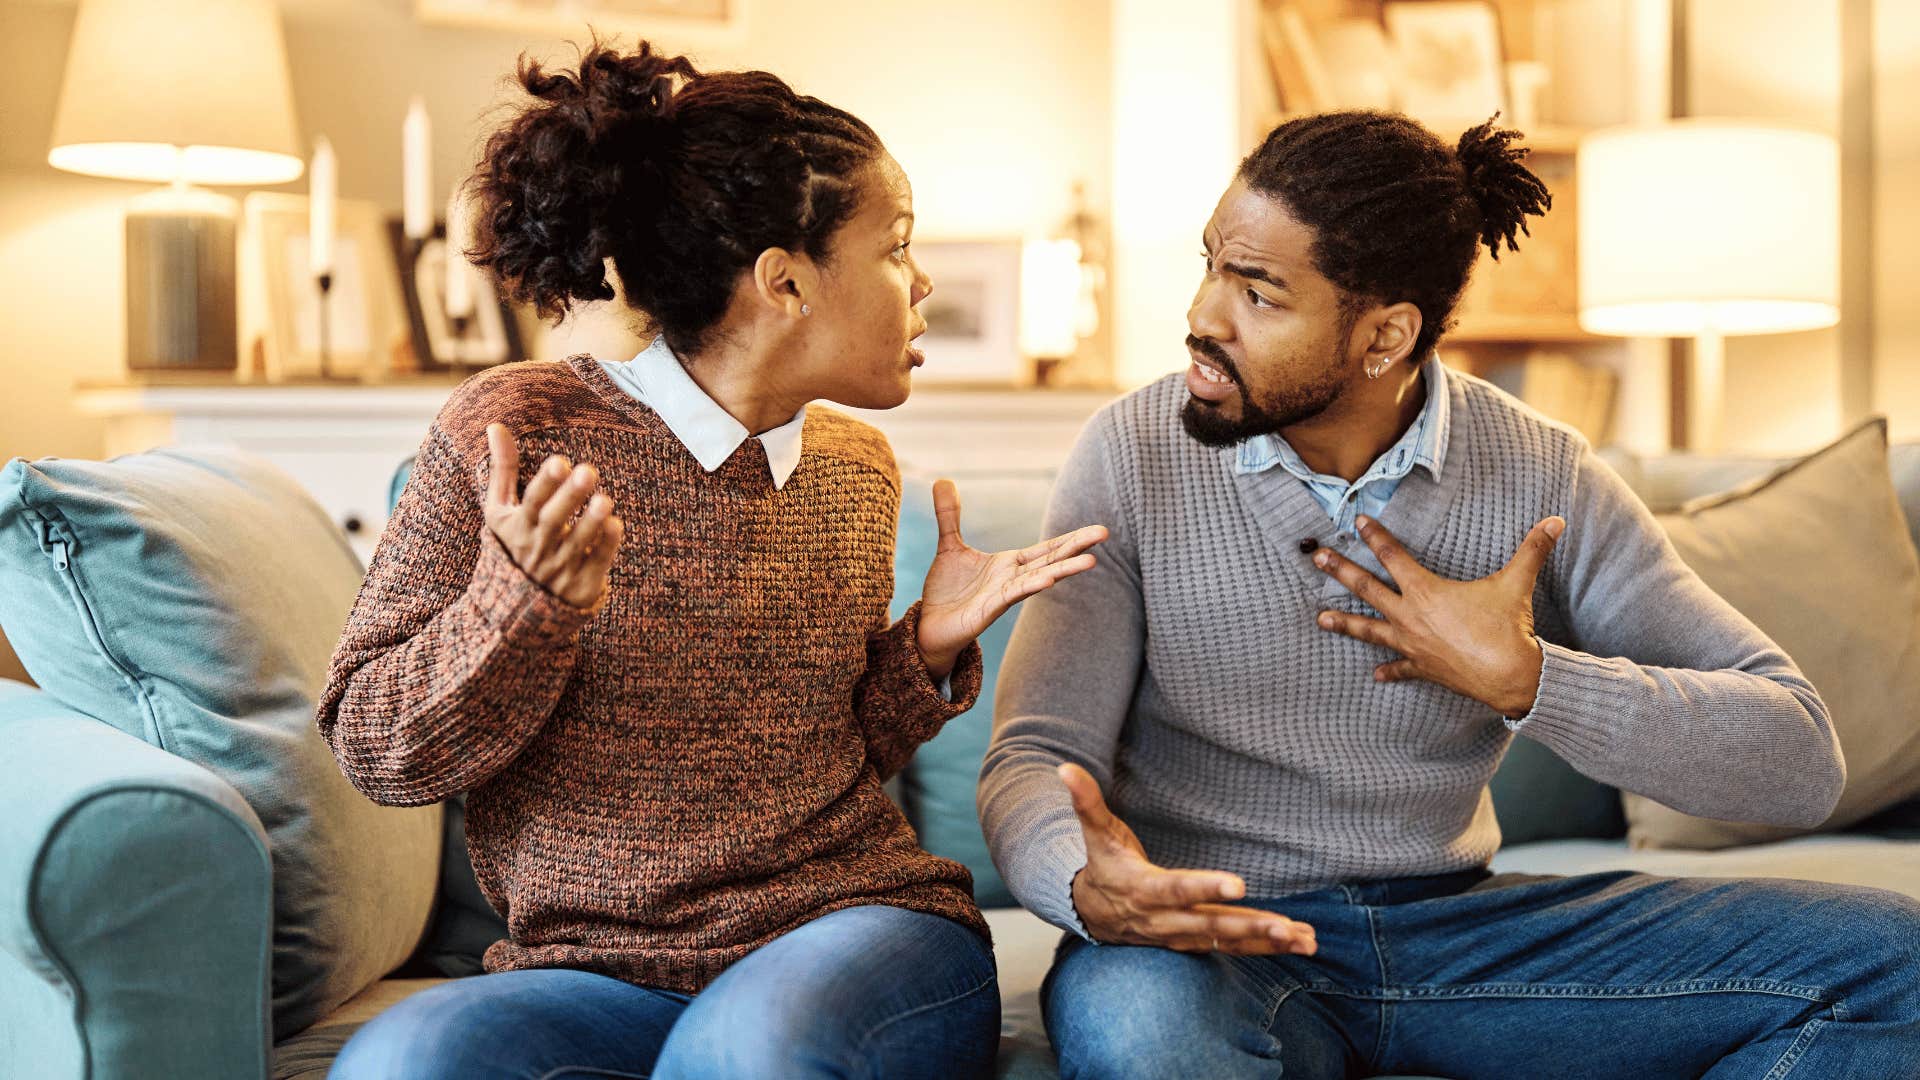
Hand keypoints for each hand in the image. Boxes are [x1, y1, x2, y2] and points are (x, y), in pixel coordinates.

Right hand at [483, 423, 623, 612]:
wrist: (514, 609)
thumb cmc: (511, 546)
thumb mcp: (499, 511)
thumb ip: (503, 469)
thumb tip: (495, 424)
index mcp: (517, 526)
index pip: (531, 503)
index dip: (545, 484)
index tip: (560, 462)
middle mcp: (537, 548)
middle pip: (553, 521)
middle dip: (569, 497)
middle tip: (588, 471)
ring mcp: (559, 569)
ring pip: (576, 545)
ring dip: (590, 523)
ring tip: (606, 500)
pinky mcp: (580, 586)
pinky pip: (594, 566)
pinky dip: (604, 547)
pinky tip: (617, 525)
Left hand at [915, 480, 1106, 678]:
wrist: (928, 626)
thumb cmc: (946, 591)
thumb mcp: (949, 545)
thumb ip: (949, 516)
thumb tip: (943, 480)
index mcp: (1009, 564)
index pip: (1047, 549)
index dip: (1071, 538)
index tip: (1099, 530)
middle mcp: (1013, 578)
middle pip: (1052, 559)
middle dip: (1077, 547)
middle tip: (1105, 533)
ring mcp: (1004, 595)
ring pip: (1041, 578)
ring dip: (1065, 570)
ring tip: (1092, 561)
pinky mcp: (990, 609)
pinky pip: (1013, 595)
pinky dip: (1030, 587)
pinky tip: (1048, 579)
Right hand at [1059, 763, 1316, 955]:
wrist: (1092, 912)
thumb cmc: (1102, 863)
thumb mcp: (1095, 831)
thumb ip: (1085, 801)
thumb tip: (1064, 768)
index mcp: (1144, 889)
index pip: (1177, 889)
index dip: (1205, 888)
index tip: (1238, 885)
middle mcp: (1164, 920)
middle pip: (1210, 925)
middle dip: (1249, 927)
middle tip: (1286, 927)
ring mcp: (1181, 935)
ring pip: (1227, 941)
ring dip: (1267, 942)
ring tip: (1305, 939)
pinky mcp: (1195, 942)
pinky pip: (1234, 948)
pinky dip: (1266, 948)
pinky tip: (1301, 942)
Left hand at [1313, 513, 1563, 717]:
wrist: (1511, 677)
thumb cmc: (1508, 629)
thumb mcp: (1517, 583)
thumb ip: (1533, 549)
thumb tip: (1556, 520)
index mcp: (1426, 591)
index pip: (1393, 556)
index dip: (1375, 536)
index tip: (1356, 520)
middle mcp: (1410, 616)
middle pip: (1366, 589)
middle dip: (1340, 571)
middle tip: (1316, 558)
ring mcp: (1412, 645)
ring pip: (1369, 631)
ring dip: (1344, 624)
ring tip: (1320, 620)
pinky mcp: (1422, 668)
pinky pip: (1400, 669)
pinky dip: (1388, 671)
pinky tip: (1374, 674)